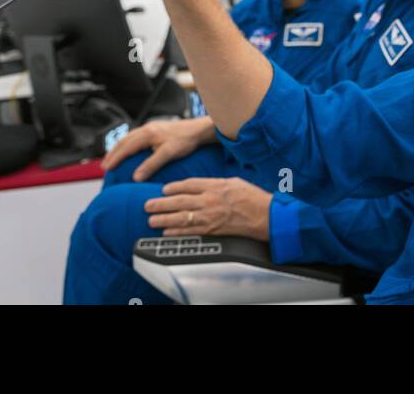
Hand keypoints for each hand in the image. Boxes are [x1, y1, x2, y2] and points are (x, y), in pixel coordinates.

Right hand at [100, 117, 216, 180]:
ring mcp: (150, 127)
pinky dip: (128, 144)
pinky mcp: (155, 129)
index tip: (106, 168)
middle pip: (124, 141)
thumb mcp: (168, 154)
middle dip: (113, 153)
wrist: (198, 129)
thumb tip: (135, 178)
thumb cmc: (185, 141)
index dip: (115, 158)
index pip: (126, 147)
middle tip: (104, 166)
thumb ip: (151, 165)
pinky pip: (136, 136)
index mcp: (147, 134)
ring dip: (119, 148)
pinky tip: (129, 151)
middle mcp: (146, 128)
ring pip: (129, 138)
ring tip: (112, 158)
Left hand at [144, 177, 271, 240]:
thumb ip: (214, 183)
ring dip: (163, 219)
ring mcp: (210, 216)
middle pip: (179, 201)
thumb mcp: (232, 181)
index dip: (173, 187)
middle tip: (148, 205)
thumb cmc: (252, 197)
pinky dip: (176, 232)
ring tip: (151, 219)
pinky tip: (166, 232)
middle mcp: (209, 200)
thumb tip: (199, 185)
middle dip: (161, 203)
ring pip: (181, 217)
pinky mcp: (213, 230)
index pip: (188, 185)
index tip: (163, 189)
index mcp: (214, 185)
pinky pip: (190, 231)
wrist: (265, 215)